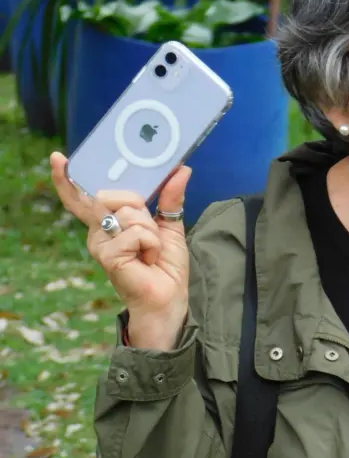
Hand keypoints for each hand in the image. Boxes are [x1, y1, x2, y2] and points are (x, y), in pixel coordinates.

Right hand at [50, 152, 191, 345]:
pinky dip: (151, 244)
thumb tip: (181, 169)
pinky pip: (135, 232)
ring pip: (128, 212)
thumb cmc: (164, 266)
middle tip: (149, 232)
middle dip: (140, 208)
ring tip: (149, 251)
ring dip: (150, 230)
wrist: (168, 298)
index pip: (83, 197)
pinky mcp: (107, 256)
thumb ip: (170, 197)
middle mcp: (98, 231)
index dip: (67, 179)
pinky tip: (147, 260)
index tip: (58, 159)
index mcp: (108, 221)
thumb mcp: (170, 224)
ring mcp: (100, 243)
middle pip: (115, 195)